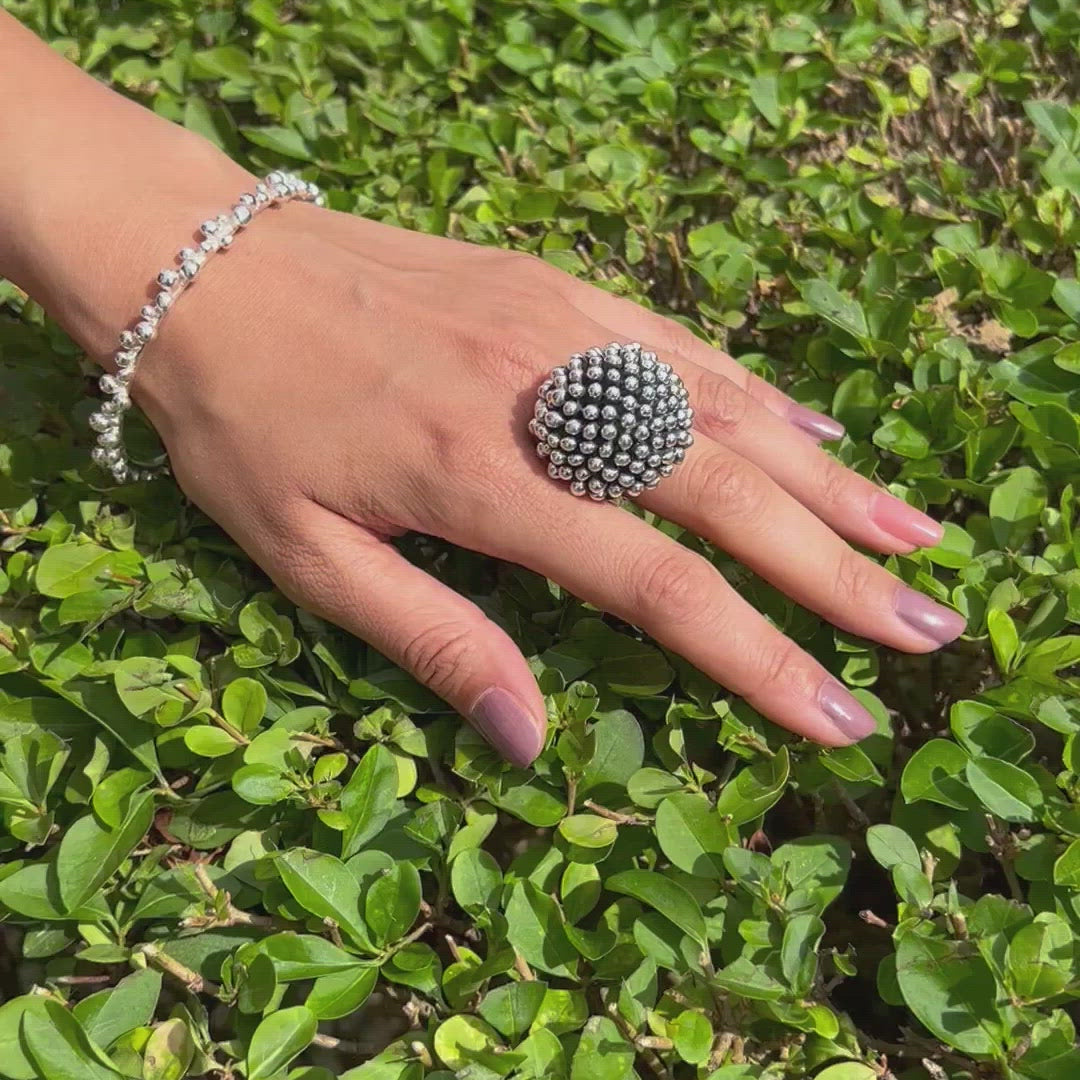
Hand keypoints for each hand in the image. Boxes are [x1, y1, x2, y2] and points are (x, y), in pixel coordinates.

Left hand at [133, 198, 963, 765]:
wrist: (201, 266)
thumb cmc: (243, 424)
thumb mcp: (306, 558)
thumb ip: (433, 643)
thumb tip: (528, 741)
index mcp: (484, 482)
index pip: (659, 586)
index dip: (759, 657)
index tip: (837, 714)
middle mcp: (547, 399)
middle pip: (726, 495)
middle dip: (837, 572)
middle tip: (927, 630)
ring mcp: (563, 329)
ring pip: (729, 412)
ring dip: (830, 478)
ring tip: (913, 534)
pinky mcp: (558, 289)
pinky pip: (683, 345)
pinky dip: (762, 391)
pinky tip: (816, 427)